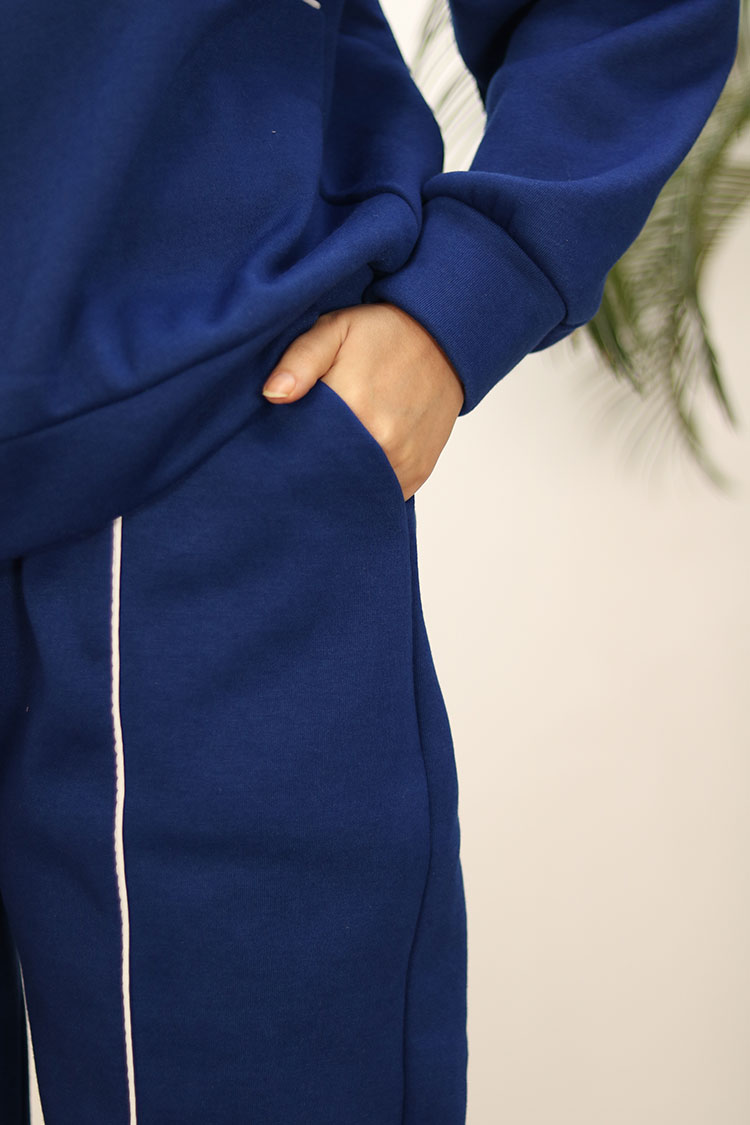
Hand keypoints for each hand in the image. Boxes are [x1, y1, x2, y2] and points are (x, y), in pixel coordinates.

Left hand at [261, 302, 464, 500]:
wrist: (444, 341)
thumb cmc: (384, 334)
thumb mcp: (334, 330)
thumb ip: (300, 361)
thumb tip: (272, 395)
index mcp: (353, 407)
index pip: (303, 449)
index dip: (290, 449)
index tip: (284, 442)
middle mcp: (381, 441)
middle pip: (330, 474)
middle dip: (315, 467)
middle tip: (310, 448)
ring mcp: (402, 461)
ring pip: (358, 487)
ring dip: (345, 478)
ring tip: (337, 454)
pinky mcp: (418, 472)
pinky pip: (383, 492)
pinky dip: (370, 483)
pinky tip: (362, 461)